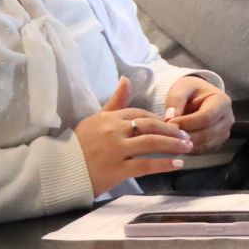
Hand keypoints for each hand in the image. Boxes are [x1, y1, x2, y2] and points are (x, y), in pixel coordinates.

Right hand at [75, 77, 191, 194]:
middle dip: (172, 131)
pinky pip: (146, 165)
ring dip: (173, 145)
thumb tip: (127, 79)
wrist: (61, 169)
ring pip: (152, 144)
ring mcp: (116, 150)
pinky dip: (164, 164)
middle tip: (186, 137)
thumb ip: (114, 102)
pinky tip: (177, 164)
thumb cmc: (78, 145)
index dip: (159, 120)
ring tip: (187, 148)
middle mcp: (114, 131)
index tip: (171, 126)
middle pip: (151, 127)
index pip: (140, 114)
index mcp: (109, 117)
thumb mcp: (95, 119)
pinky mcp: (118, 169)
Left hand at [163, 76, 233, 154]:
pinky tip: (176, 141)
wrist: (198, 96)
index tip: (170, 122)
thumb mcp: (182, 87)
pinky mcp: (217, 143)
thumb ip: (176, 99)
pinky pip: (203, 150)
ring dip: (186, 143)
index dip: (187, 122)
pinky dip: (188, 148)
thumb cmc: (190, 90)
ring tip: (170, 136)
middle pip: (207, 133)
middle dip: (185, 134)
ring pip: (205, 144)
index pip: (207, 117)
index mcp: (222, 101)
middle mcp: (227, 119)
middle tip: (167, 132)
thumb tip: (170, 117)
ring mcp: (224, 133)